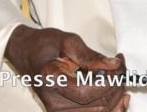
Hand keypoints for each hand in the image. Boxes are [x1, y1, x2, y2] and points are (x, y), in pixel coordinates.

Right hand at [5, 25, 127, 109]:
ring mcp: (58, 111)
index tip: (119, 68)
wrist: (26, 53)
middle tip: (121, 69)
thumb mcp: (67, 41)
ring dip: (115, 99)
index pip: (86, 93)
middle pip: (97, 106)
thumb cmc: (43, 45)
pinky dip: (109, 108)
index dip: (108, 84)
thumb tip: (115, 65)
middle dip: (116, 88)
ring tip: (119, 80)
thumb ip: (91, 56)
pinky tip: (117, 98)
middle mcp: (54, 102)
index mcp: (52, 80)